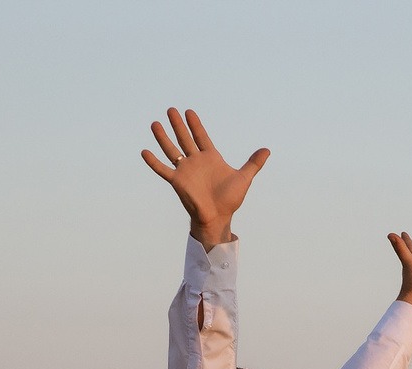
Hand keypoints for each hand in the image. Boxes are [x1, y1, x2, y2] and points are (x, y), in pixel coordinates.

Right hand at [141, 108, 268, 247]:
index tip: (189, 112)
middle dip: (178, 125)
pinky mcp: (177, 181)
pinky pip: (163, 170)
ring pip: (172, 150)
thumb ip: (253, 163)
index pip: (201, 137)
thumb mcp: (244, 178)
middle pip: (185, 139)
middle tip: (171, 110)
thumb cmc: (230, 199)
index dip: (195, 125)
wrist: (218, 217)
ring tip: (155, 124)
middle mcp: (196, 162)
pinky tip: (144, 151)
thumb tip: (266, 150)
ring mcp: (185, 171)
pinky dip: (154, 162)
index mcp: (211, 158)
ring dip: (163, 138)